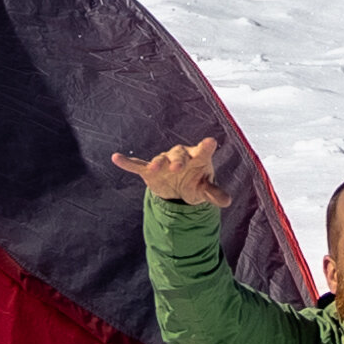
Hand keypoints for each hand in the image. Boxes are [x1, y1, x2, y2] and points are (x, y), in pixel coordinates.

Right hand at [110, 136, 232, 206]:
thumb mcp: (205, 190)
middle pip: (179, 154)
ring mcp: (164, 162)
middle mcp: (180, 156)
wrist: (179, 189)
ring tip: (154, 168)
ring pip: (160, 159)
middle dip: (178, 160)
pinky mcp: (149, 171)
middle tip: (177, 168)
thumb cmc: (196, 183)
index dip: (206, 146)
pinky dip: (127, 162)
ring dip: (157, 163)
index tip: (210, 142)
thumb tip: (227, 201)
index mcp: (198, 158)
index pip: (203, 150)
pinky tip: (116, 158)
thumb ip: (214, 193)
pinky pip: (137, 165)